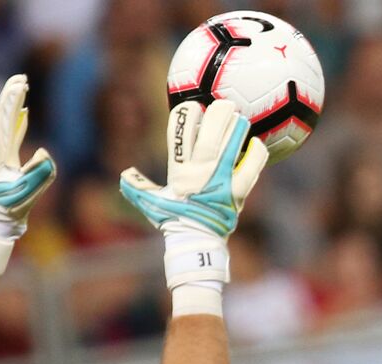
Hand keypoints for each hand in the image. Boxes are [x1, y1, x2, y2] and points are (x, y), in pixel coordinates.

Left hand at [0, 74, 55, 237]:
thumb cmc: (13, 208)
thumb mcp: (29, 192)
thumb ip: (39, 172)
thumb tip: (43, 151)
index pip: (6, 122)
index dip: (13, 103)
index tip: (22, 86)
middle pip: (0, 116)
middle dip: (9, 95)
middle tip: (21, 77)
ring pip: (2, 122)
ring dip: (12, 104)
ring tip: (22, 87)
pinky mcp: (2, 159)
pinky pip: (9, 134)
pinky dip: (16, 121)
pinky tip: (25, 112)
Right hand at [119, 99, 266, 240]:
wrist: (196, 242)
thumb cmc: (174, 220)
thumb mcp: (151, 203)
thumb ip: (138, 187)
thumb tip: (125, 175)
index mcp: (179, 171)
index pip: (178, 136)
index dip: (185, 116)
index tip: (192, 107)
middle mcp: (200, 173)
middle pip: (209, 137)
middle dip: (218, 115)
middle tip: (225, 104)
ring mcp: (220, 182)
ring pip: (230, 147)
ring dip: (237, 129)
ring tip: (240, 118)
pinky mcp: (237, 192)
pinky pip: (251, 168)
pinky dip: (256, 154)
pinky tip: (256, 143)